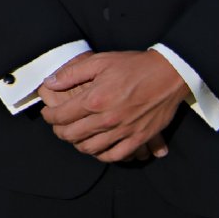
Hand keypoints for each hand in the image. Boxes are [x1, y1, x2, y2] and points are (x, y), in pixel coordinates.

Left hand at [39, 50, 182, 160]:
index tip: (48, 113)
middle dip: (59, 131)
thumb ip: (71, 73)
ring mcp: (124, 131)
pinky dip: (101, 154)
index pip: (60, 116)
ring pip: (90, 149)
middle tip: (59, 126)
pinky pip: (114, 156)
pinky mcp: (139, 138)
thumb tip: (49, 83)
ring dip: (77, 144)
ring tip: (76, 136)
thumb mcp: (99, 61)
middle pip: (71, 135)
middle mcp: (107, 119)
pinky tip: (98, 147)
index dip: (49, 116)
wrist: (170, 73)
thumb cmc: (134, 66)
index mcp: (94, 99)